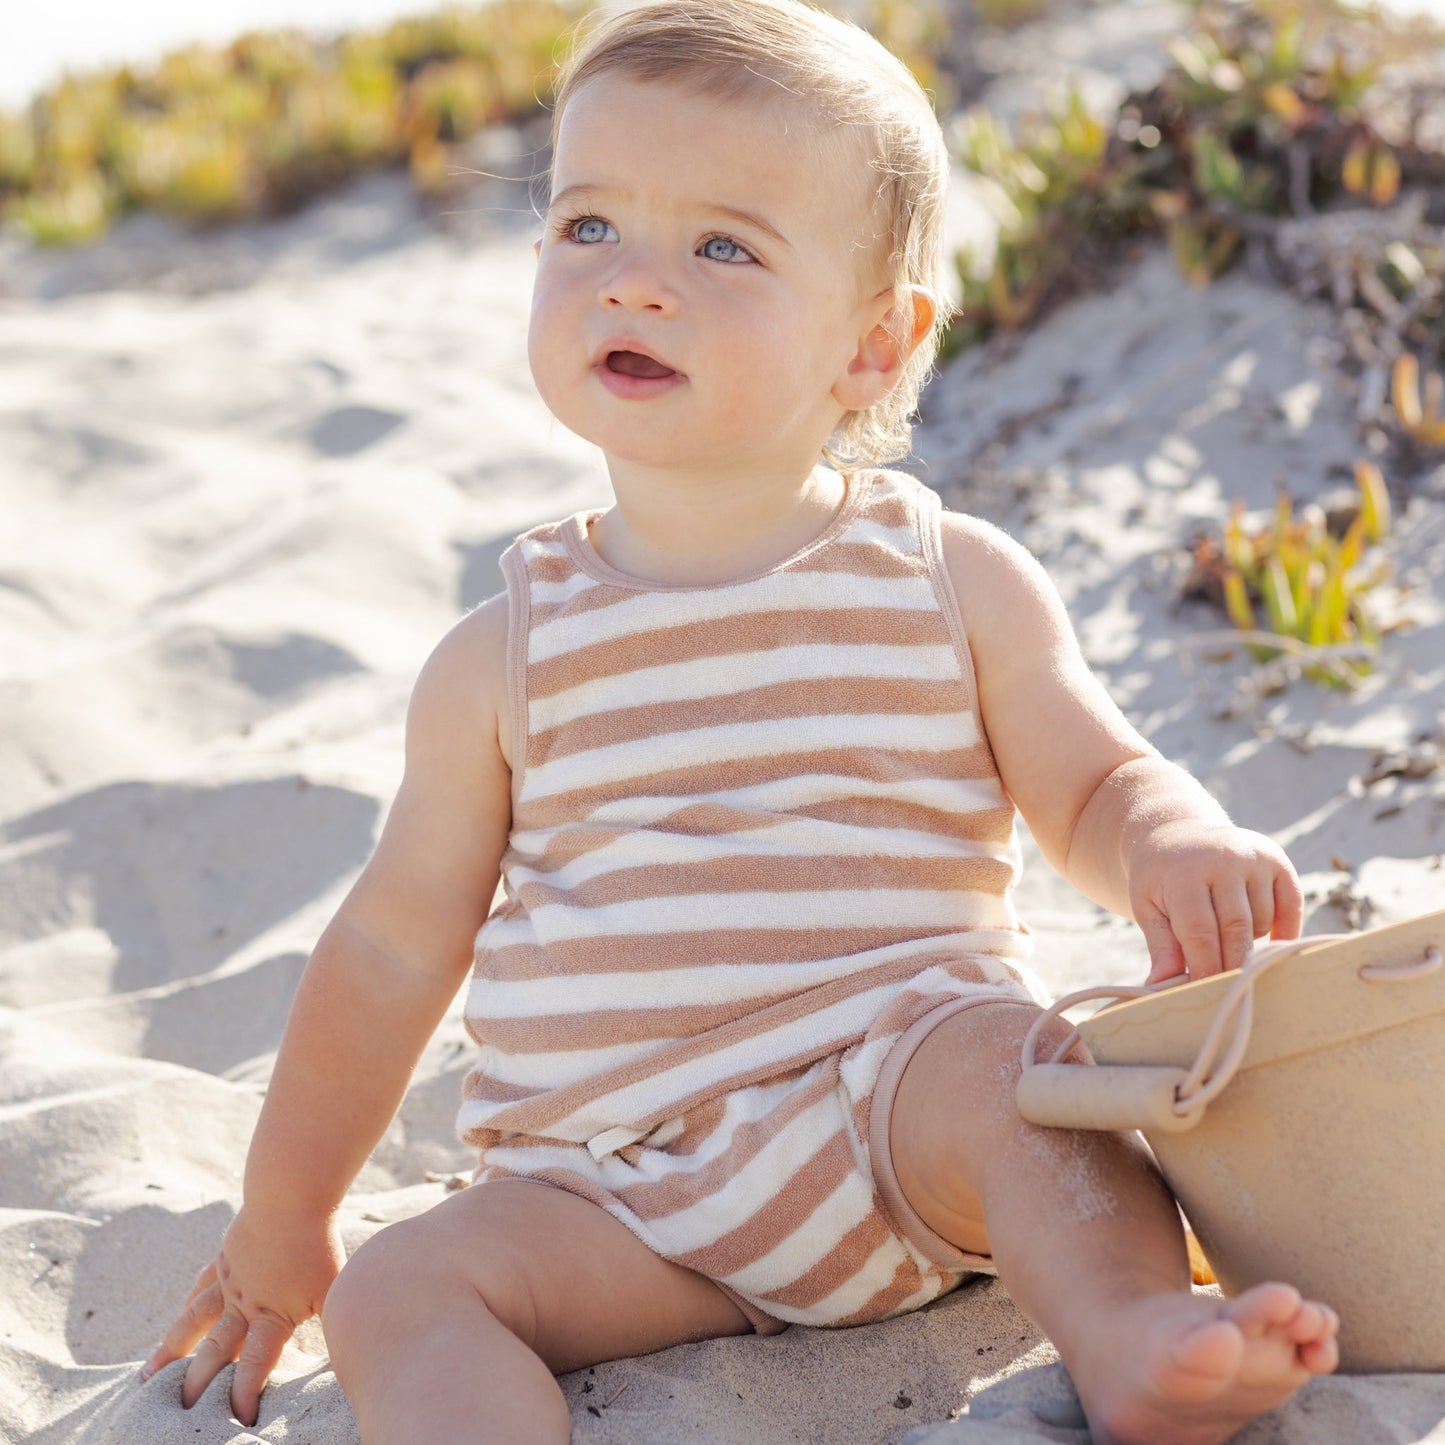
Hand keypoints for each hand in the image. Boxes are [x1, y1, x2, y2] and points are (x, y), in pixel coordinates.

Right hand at [142, 1204, 344, 1426]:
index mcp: (272, 1316)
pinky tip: (178, 1320)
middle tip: (178, 1411)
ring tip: (150, 1376)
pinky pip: (200, 1289)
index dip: (245, 1395)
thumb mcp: (334, 1286)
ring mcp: (228, 1281)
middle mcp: (243, 1304)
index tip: (238, 1421)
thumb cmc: (318, 1243)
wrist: (291, 1197)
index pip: (256, 1366)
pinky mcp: (223, 1259)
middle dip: (196, 1384)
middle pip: (216, 1351)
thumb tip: (347, 1349)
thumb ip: (332, 1319)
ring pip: (193, 1323)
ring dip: (172, 1351)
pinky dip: (187, 1308)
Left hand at [1129, 819, 1302, 983]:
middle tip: (1225, 992)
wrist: (1178, 833)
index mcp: (1184, 873)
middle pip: (1235, 929)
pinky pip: (1291, 906)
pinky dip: (1284, 931)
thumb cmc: (1160, 879)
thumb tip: (1161, 985)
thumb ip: (1160, 944)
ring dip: (1247, 942)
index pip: (1200, 932)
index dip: (1204, 969)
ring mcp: (1253, 857)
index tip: (1204, 996)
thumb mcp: (1148, 905)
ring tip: (1225, 940)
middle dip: (1231, 966)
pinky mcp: (1276, 859)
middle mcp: (1223, 859)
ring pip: (1261, 922)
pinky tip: (1270, 944)